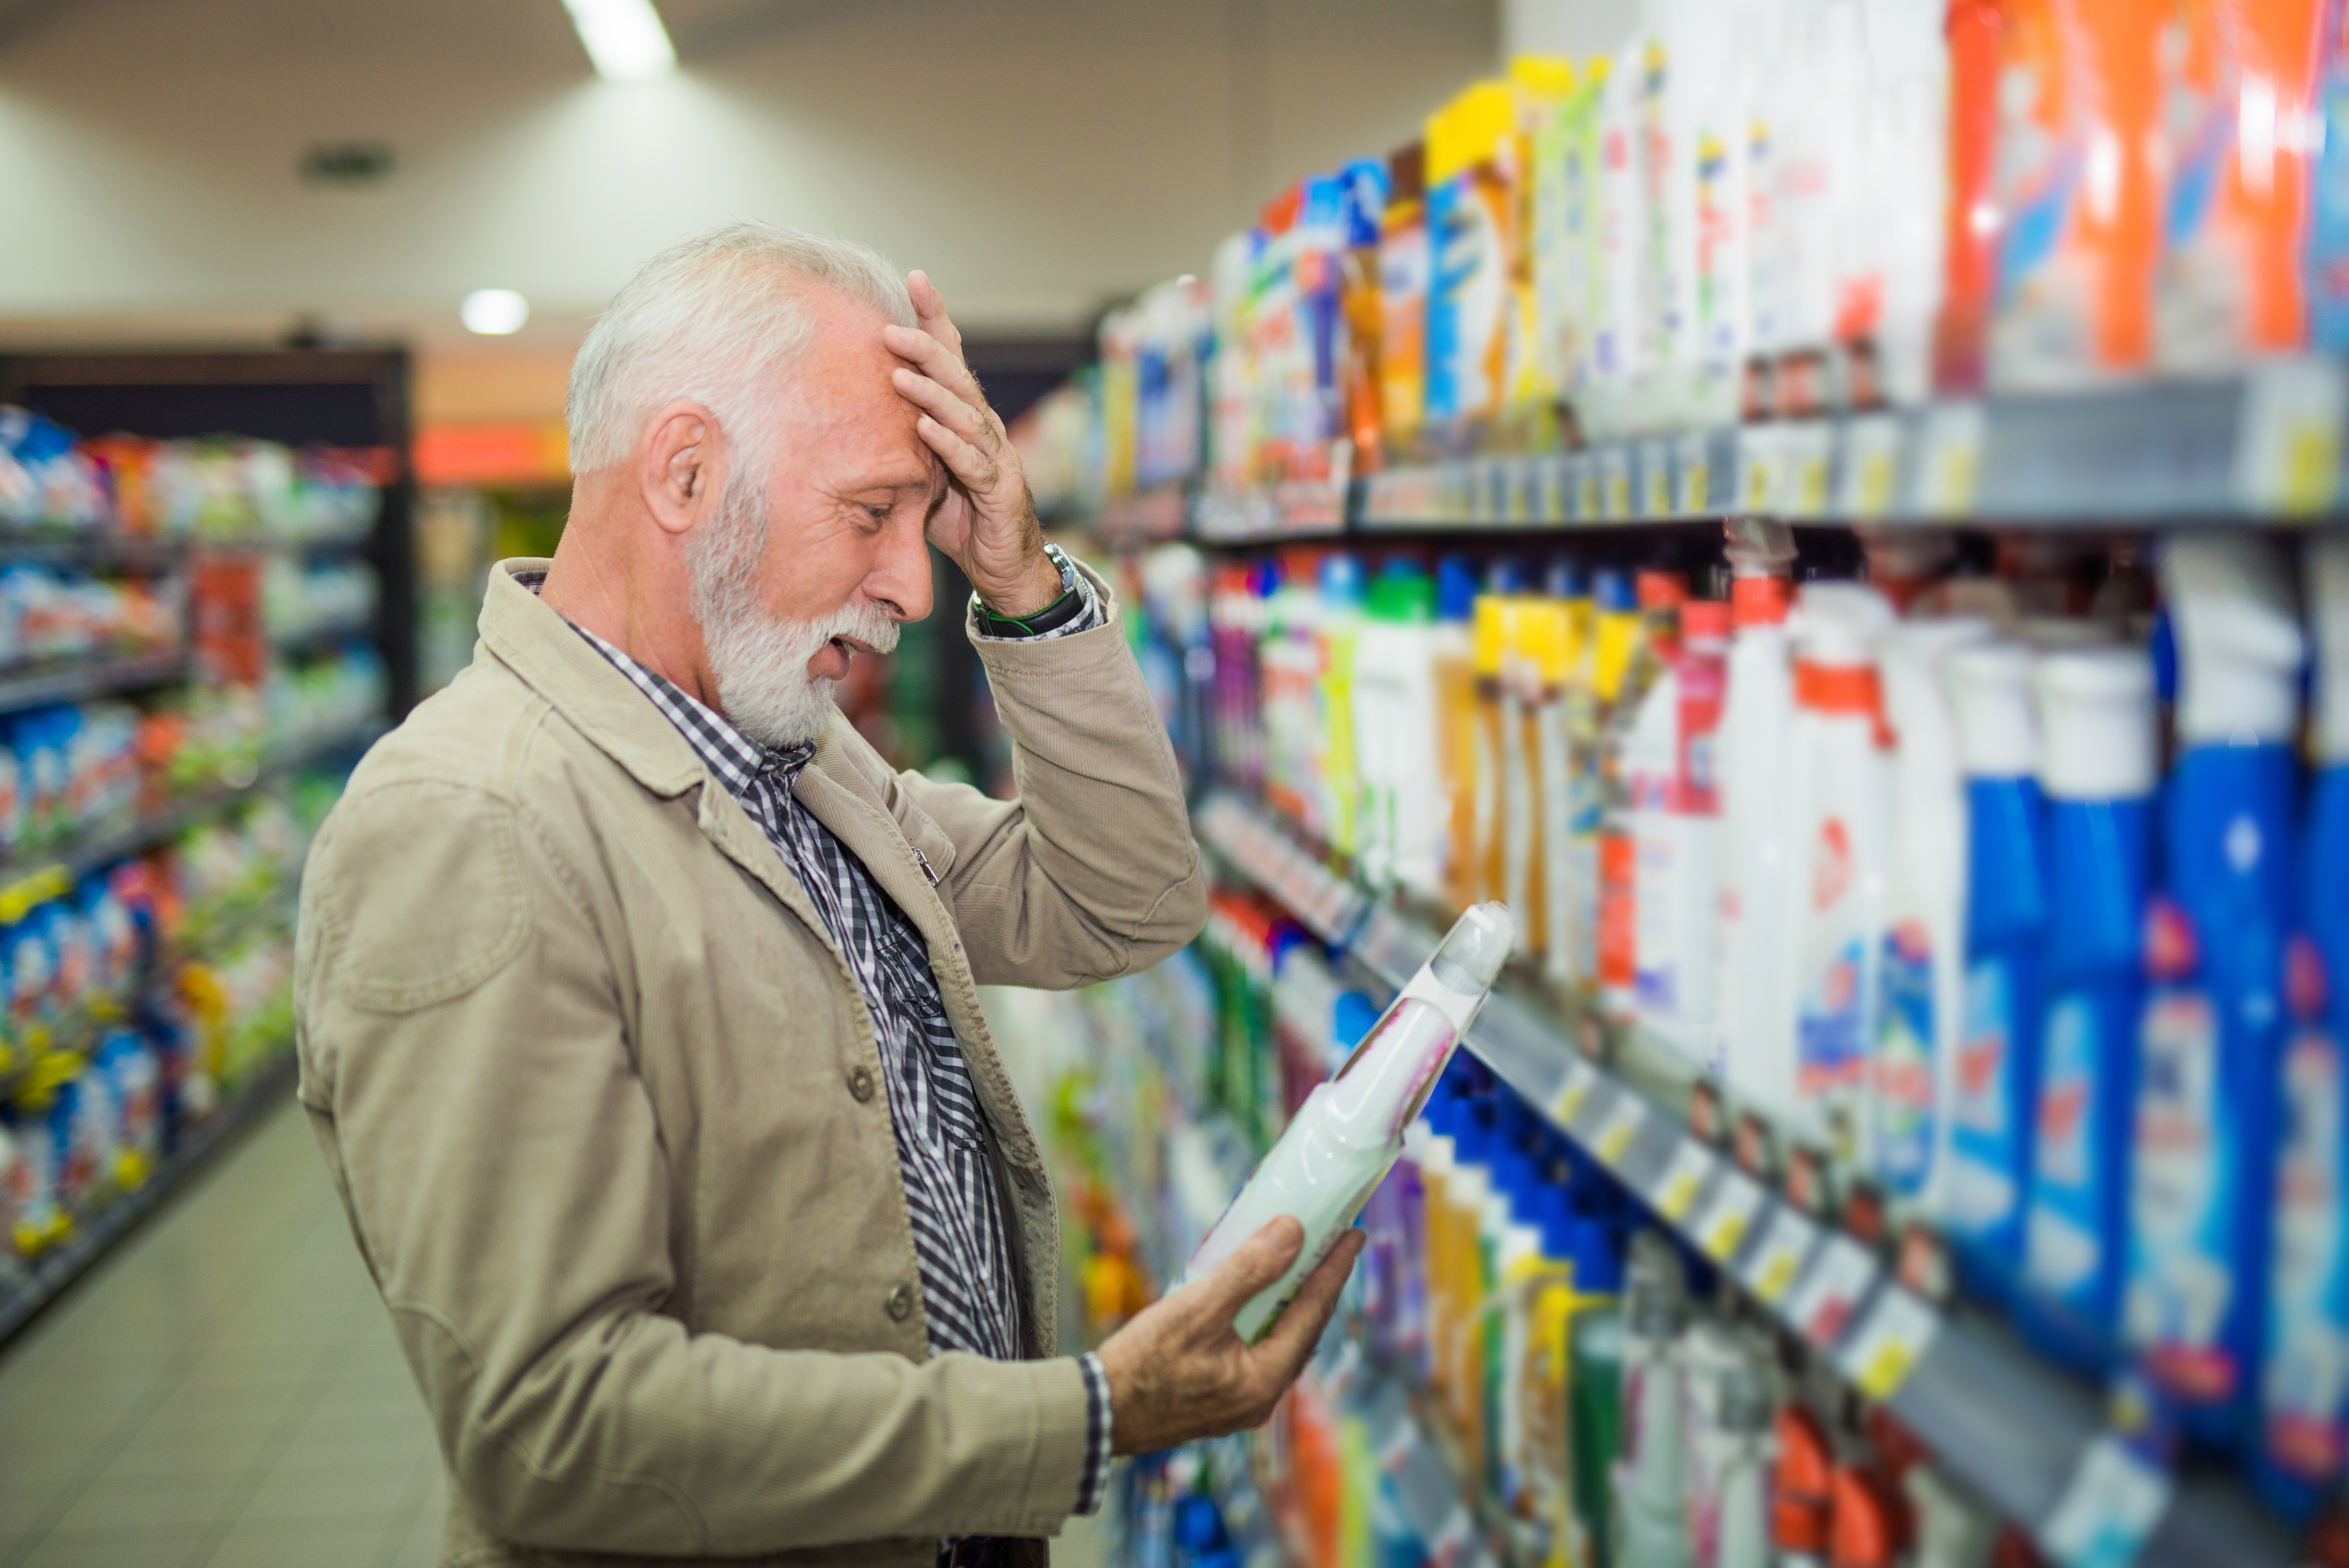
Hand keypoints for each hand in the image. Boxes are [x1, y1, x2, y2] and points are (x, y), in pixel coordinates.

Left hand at [884, 271, 1061, 618]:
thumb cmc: (962, 520)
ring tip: (899, 374)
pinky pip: (972, 463)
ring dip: (933, 392)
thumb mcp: (923, 475)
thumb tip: (847, 421)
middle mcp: (985, 429)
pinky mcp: (1000, 491)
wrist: (1006, 569)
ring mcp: (996, 458)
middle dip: (927, 346)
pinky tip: (926, 428)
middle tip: (890, 328)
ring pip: (966, 414)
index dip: (935, 319)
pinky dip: (949, 444)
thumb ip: (899, 446)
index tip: (914, 279)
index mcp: (966, 418)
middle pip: (958, 377)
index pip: (952, 359)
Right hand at [1093, 1217, 1365, 1455]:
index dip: (1333, 1270)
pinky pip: (1255, 1351)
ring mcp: (1239, 1402)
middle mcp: (1261, 1398)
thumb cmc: (1142, 1365)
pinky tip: (1253, 1299)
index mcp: (1264, 1380)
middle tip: (1332, 1245)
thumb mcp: (1196, 1309)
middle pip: (1302, 1331)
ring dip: (1289, 1302)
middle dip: (1317, 1285)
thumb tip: (1293, 1232)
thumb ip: (1248, 1270)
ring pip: (1279, 1342)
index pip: (1312, 1314)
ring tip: (1298, 1264)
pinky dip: (1263, 1320)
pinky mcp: (1218, 1399)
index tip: (1353, 1234)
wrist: (1096, 1414)